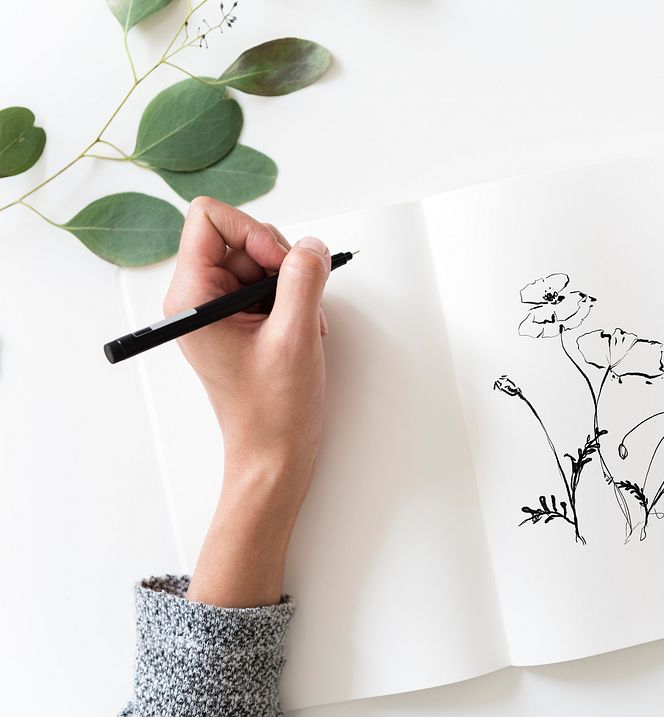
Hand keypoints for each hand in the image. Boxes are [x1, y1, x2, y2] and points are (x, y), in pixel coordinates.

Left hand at [162, 197, 331, 606]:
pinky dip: (294, 299)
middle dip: (280, 261)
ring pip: (262, 259)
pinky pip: (271, 284)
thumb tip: (312, 244)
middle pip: (242, 236)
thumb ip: (303, 279)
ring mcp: (220, 309)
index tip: (279, 263)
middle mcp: (199, 298)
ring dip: (292, 284)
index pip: (210, 218)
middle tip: (297, 300)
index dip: (252, 230)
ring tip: (302, 324)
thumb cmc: (272, 410)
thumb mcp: (294, 336)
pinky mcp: (240, 320)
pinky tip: (302, 331)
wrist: (274, 455)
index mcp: (191, 298)